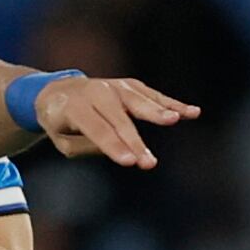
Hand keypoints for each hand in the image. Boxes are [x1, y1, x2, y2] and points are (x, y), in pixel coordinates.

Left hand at [34, 75, 198, 168]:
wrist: (58, 92)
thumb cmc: (62, 124)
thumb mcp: (63, 141)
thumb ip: (87, 146)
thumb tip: (118, 146)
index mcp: (74, 107)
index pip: (97, 129)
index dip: (114, 146)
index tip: (130, 162)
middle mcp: (96, 92)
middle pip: (120, 119)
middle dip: (135, 141)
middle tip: (149, 163)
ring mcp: (115, 86)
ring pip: (139, 101)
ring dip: (158, 111)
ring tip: (176, 119)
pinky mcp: (130, 86)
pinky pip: (152, 95)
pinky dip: (171, 103)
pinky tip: (191, 113)